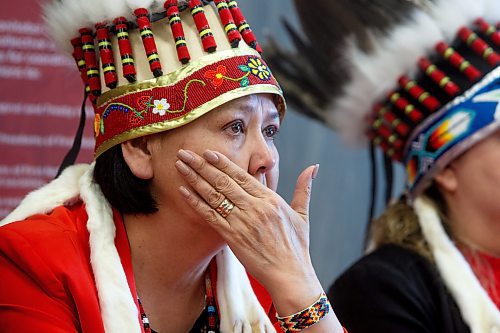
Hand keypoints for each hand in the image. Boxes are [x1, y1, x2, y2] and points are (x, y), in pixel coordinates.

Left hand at [175, 149, 322, 313]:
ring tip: (180, 166)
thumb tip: (313, 167)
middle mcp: (255, 208)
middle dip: (202, 165)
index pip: (242, 176)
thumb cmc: (297, 247)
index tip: (209, 152)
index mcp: (270, 200)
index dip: (223, 163)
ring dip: (195, 179)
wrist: (290, 275)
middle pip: (224, 181)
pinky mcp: (232, 237)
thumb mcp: (302, 214)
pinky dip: (196, 202)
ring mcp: (242, 222)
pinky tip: (184, 191)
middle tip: (185, 152)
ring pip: (214, 195)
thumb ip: (304, 189)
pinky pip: (210, 216)